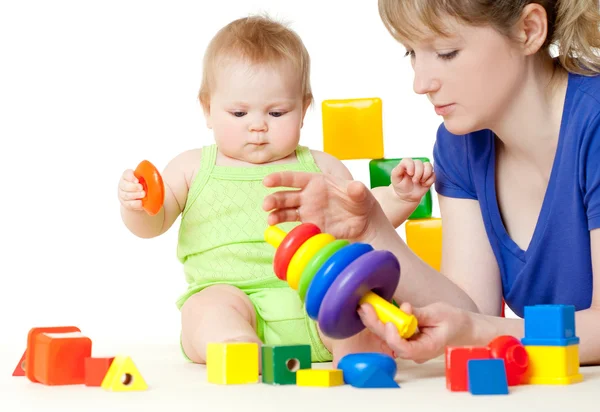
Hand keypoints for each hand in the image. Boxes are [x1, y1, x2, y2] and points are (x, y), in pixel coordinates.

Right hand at [118, 169, 145, 210]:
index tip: (137, 180)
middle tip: (142, 188)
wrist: (143, 197)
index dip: (130, 177)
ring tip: (143, 194)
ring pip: (126, 195)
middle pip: (124, 185)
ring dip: (135, 195)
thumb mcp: (147, 179)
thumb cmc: (146, 185)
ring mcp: (123, 195)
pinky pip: (129, 204)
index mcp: (128, 176)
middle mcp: (123, 185)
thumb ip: (149, 176)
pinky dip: (135, 204)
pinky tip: (141, 203)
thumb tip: (156, 176)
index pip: (126, 174)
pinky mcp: (126, 204)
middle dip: (133, 187)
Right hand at [263, 171, 387, 241]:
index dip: (280, 178)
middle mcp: (308, 195)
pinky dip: (284, 228)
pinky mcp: (309, 226)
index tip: (267, 181)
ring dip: (275, 214)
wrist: (363, 222)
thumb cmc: (360, 201)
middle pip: (286, 195)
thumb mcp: (362, 194)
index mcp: (316, 181)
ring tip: (270, 220)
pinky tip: (277, 230)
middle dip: (274, 199)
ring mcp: (307, 211)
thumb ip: (357, 190)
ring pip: (285, 211)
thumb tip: (356, 187)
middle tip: (266, 204)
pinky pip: (293, 226)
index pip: (295, 178)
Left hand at [358, 301, 471, 363]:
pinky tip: (371, 310)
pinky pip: (390, 332)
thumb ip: (419, 314)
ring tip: (364, 307)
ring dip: (375, 322)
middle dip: (377, 325)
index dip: (394, 338)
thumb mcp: (439, 314)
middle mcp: (414, 351)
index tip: (389, 322)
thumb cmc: (454, 322)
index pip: (405, 349)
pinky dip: (381, 321)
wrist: (462, 328)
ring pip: (387, 338)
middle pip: (391, 342)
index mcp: (426, 349)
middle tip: (365, 308)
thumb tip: (404, 309)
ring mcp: (409, 346)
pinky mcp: (405, 339)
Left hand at [391, 158, 434, 202]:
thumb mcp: (395, 179)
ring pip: (429, 166)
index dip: (410, 166)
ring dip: (425, 175)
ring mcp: (423, 170)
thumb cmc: (400, 186)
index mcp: (405, 165)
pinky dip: (429, 181)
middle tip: (414, 181)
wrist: (407, 196)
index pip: (408, 160)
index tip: (410, 174)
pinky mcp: (429, 176)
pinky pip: (433, 175)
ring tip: (420, 182)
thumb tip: (403, 165)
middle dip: (418, 173)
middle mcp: (415, 165)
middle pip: (419, 163)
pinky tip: (424, 184)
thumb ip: (397, 171)